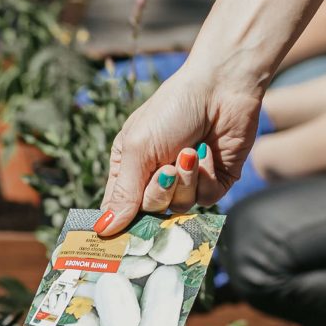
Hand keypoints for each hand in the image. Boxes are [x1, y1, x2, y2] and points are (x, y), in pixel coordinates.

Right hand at [93, 55, 262, 236]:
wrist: (222, 87)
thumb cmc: (173, 109)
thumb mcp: (139, 147)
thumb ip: (123, 192)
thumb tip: (103, 230)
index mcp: (129, 167)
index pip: (118, 210)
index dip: (119, 224)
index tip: (118, 238)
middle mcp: (156, 177)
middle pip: (150, 215)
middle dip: (160, 191)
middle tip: (167, 167)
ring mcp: (187, 180)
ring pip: (180, 208)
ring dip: (186, 180)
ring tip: (190, 150)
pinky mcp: (215, 180)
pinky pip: (207, 200)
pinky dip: (207, 177)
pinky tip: (207, 152)